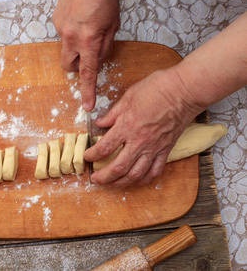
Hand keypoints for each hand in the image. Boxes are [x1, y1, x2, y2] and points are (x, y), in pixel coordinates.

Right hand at [53, 0, 119, 110]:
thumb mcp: (113, 24)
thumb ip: (104, 46)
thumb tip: (98, 58)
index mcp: (88, 40)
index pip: (87, 73)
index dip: (88, 91)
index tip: (86, 106)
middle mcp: (70, 38)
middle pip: (69, 66)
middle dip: (76, 68)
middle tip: (86, 57)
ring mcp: (60, 29)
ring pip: (66, 49)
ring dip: (75, 47)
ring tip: (85, 28)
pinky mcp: (56, 20)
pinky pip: (64, 34)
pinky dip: (72, 32)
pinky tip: (80, 18)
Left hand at [84, 68, 203, 186]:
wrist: (184, 91)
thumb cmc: (157, 89)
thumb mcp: (127, 97)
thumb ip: (112, 114)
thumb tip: (100, 123)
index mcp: (126, 126)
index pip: (104, 148)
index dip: (92, 155)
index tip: (87, 157)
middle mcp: (139, 142)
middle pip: (118, 167)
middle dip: (103, 177)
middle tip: (94, 179)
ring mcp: (154, 148)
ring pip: (135, 174)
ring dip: (121, 183)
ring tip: (112, 184)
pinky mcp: (166, 150)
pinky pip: (155, 171)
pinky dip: (144, 179)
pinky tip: (136, 180)